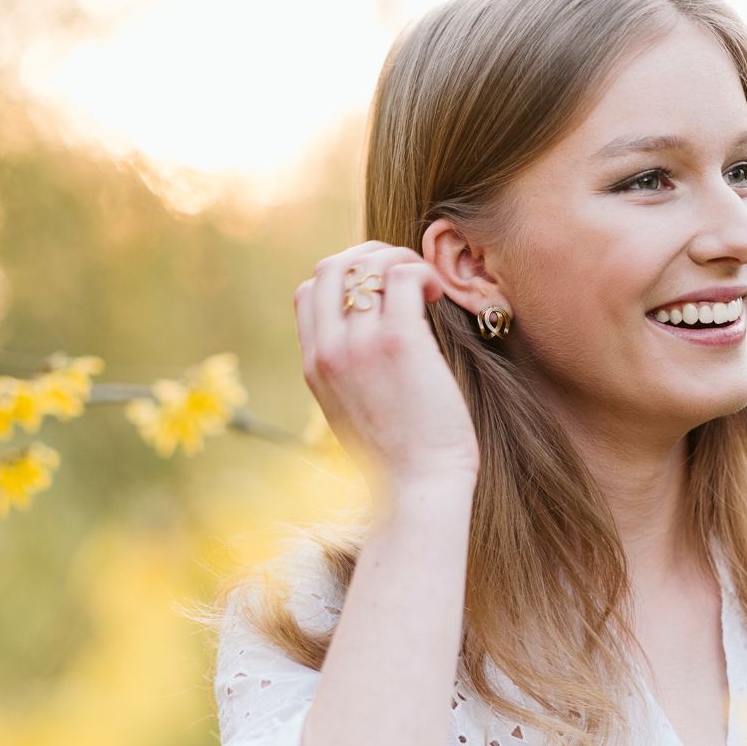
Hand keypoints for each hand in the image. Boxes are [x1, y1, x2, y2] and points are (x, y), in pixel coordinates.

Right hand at [294, 241, 480, 498]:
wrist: (418, 489)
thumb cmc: (399, 459)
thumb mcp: (352, 414)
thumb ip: (348, 375)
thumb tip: (369, 343)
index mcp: (314, 367)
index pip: (308, 292)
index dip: (345, 277)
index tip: (380, 290)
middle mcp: (329, 351)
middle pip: (331, 266)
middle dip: (370, 256)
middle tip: (406, 275)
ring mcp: (360, 344)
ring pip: (368, 264)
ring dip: (401, 260)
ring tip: (426, 285)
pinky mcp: (398, 342)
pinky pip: (402, 276)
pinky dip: (422, 272)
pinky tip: (438, 294)